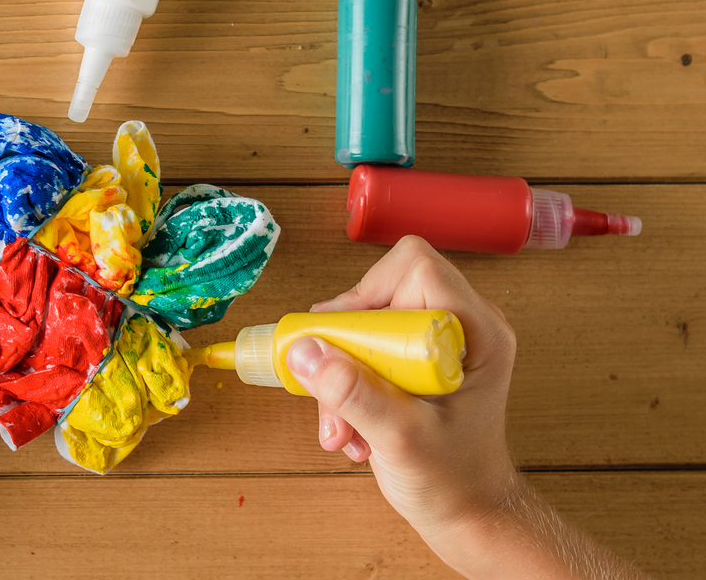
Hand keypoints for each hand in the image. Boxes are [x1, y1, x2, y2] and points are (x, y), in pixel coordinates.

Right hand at [288, 236, 648, 579]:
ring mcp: (438, 342)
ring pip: (367, 322)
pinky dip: (347, 384)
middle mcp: (461, 325)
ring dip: (340, 372)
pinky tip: (351, 426)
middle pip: (383, 291)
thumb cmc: (454, 481)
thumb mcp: (401, 439)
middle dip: (346, 342)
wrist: (469, 515)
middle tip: (328, 385)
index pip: (417, 268)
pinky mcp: (417, 359)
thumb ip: (353, 393)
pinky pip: (366, 346)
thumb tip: (305, 351)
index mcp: (478, 331)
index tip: (343, 338)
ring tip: (340, 425)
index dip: (370, 291)